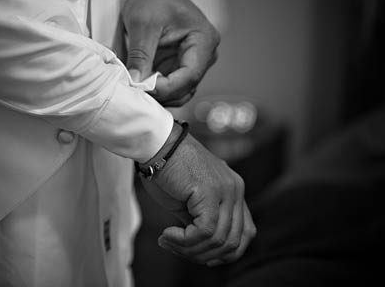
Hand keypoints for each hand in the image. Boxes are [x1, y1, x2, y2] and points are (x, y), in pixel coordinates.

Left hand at [123, 0, 218, 106]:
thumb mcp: (142, 23)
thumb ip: (140, 53)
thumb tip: (136, 81)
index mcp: (204, 40)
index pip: (190, 75)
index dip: (166, 87)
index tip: (141, 87)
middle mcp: (205, 54)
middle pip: (186, 86)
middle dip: (161, 92)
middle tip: (134, 90)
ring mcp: (194, 61)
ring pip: (180, 90)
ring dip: (158, 94)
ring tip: (135, 87)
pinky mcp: (180, 64)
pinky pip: (172, 84)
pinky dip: (157, 88)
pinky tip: (140, 84)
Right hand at [143, 133, 255, 265]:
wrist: (154, 143)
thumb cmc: (165, 168)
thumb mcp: (188, 201)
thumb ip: (200, 220)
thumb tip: (200, 247)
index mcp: (234, 190)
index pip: (244, 233)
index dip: (225, 253)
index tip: (200, 256)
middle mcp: (236, 190)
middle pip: (233, 242)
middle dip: (203, 255)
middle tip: (176, 249)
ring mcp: (227, 190)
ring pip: (218, 240)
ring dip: (190, 248)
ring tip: (168, 242)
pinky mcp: (211, 192)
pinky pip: (205, 231)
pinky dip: (185, 240)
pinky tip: (168, 234)